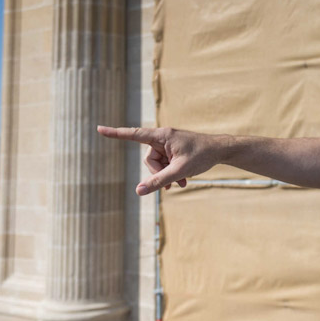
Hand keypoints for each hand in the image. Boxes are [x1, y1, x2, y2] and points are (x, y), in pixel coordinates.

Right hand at [97, 125, 222, 194]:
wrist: (220, 151)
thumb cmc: (202, 155)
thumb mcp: (179, 171)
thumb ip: (159, 181)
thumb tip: (139, 191)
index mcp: (162, 136)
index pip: (133, 135)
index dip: (115, 134)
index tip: (99, 129)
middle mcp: (162, 137)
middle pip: (148, 159)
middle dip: (159, 173)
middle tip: (174, 182)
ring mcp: (167, 144)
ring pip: (157, 164)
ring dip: (167, 175)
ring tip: (183, 181)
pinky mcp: (173, 150)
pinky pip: (164, 164)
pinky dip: (171, 173)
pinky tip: (183, 180)